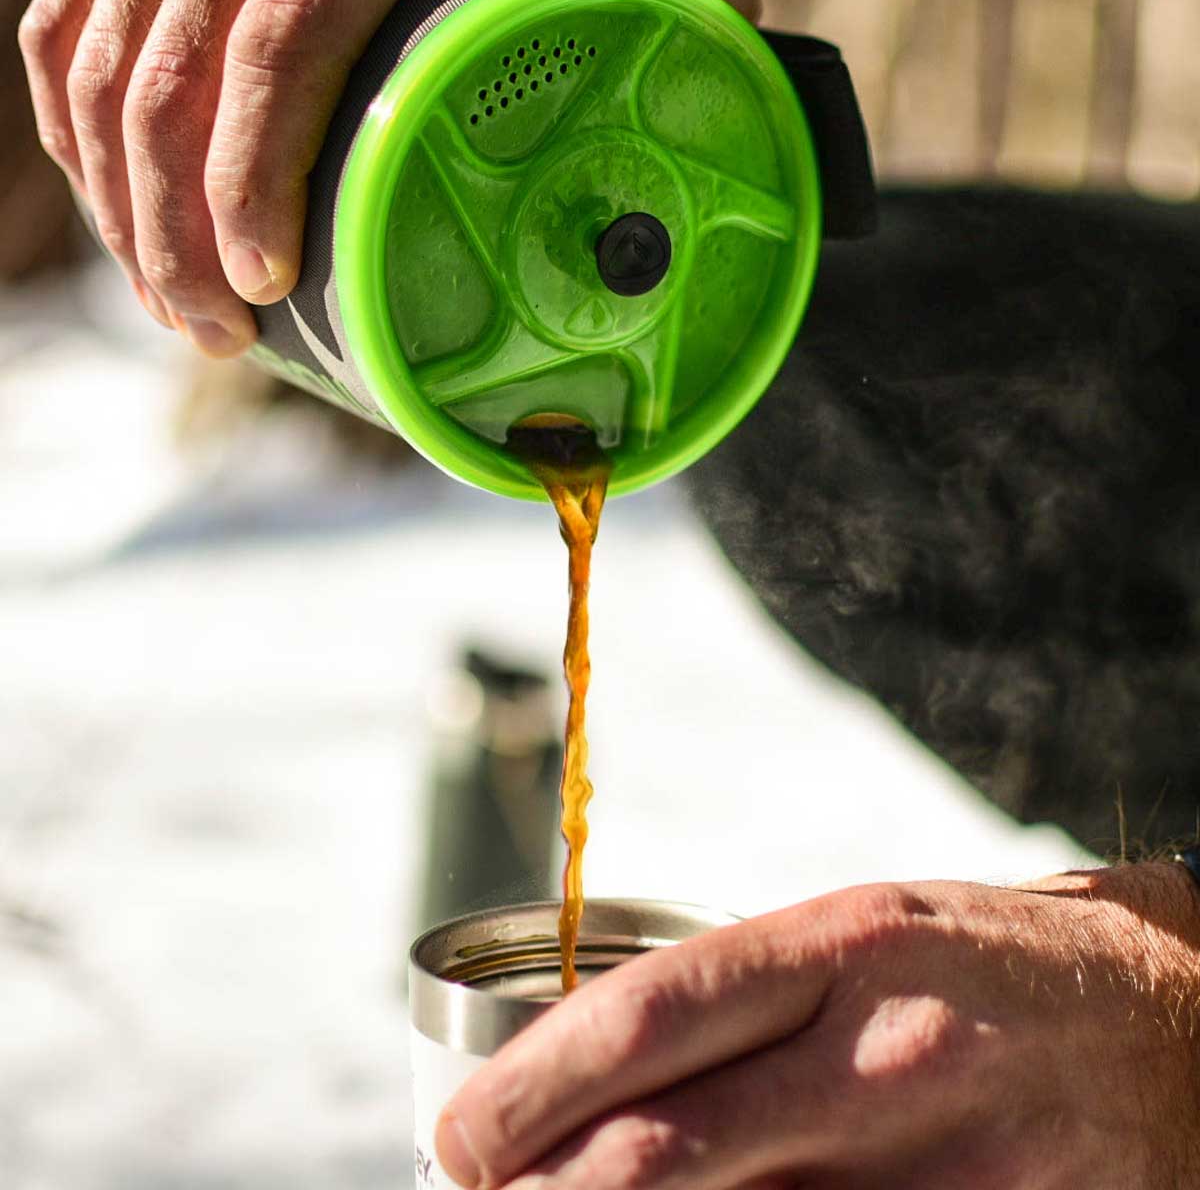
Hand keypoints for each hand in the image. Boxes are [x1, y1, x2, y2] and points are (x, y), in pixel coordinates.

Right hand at [19, 0, 761, 357]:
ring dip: (118, 194)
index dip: (248, 182)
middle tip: (220, 335)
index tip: (264, 291)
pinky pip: (72, 18)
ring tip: (180, 303)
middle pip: (156, 68)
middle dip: (169, 228)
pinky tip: (124, 203)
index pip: (271, 45)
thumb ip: (680, 31)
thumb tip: (700, 178)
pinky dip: (81, 121)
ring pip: (92, 52)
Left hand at [436, 864, 1199, 1188]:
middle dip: (547, 1188)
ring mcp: (943, 1161)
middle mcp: (883, 1050)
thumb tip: (601, 1095)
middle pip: (672, 1146)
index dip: (538, 1081)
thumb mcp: (856, 942)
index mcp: (840, 944)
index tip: (462, 1130)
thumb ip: (745, 1014)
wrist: (1163, 1015)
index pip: (653, 1014)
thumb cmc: (972, 968)